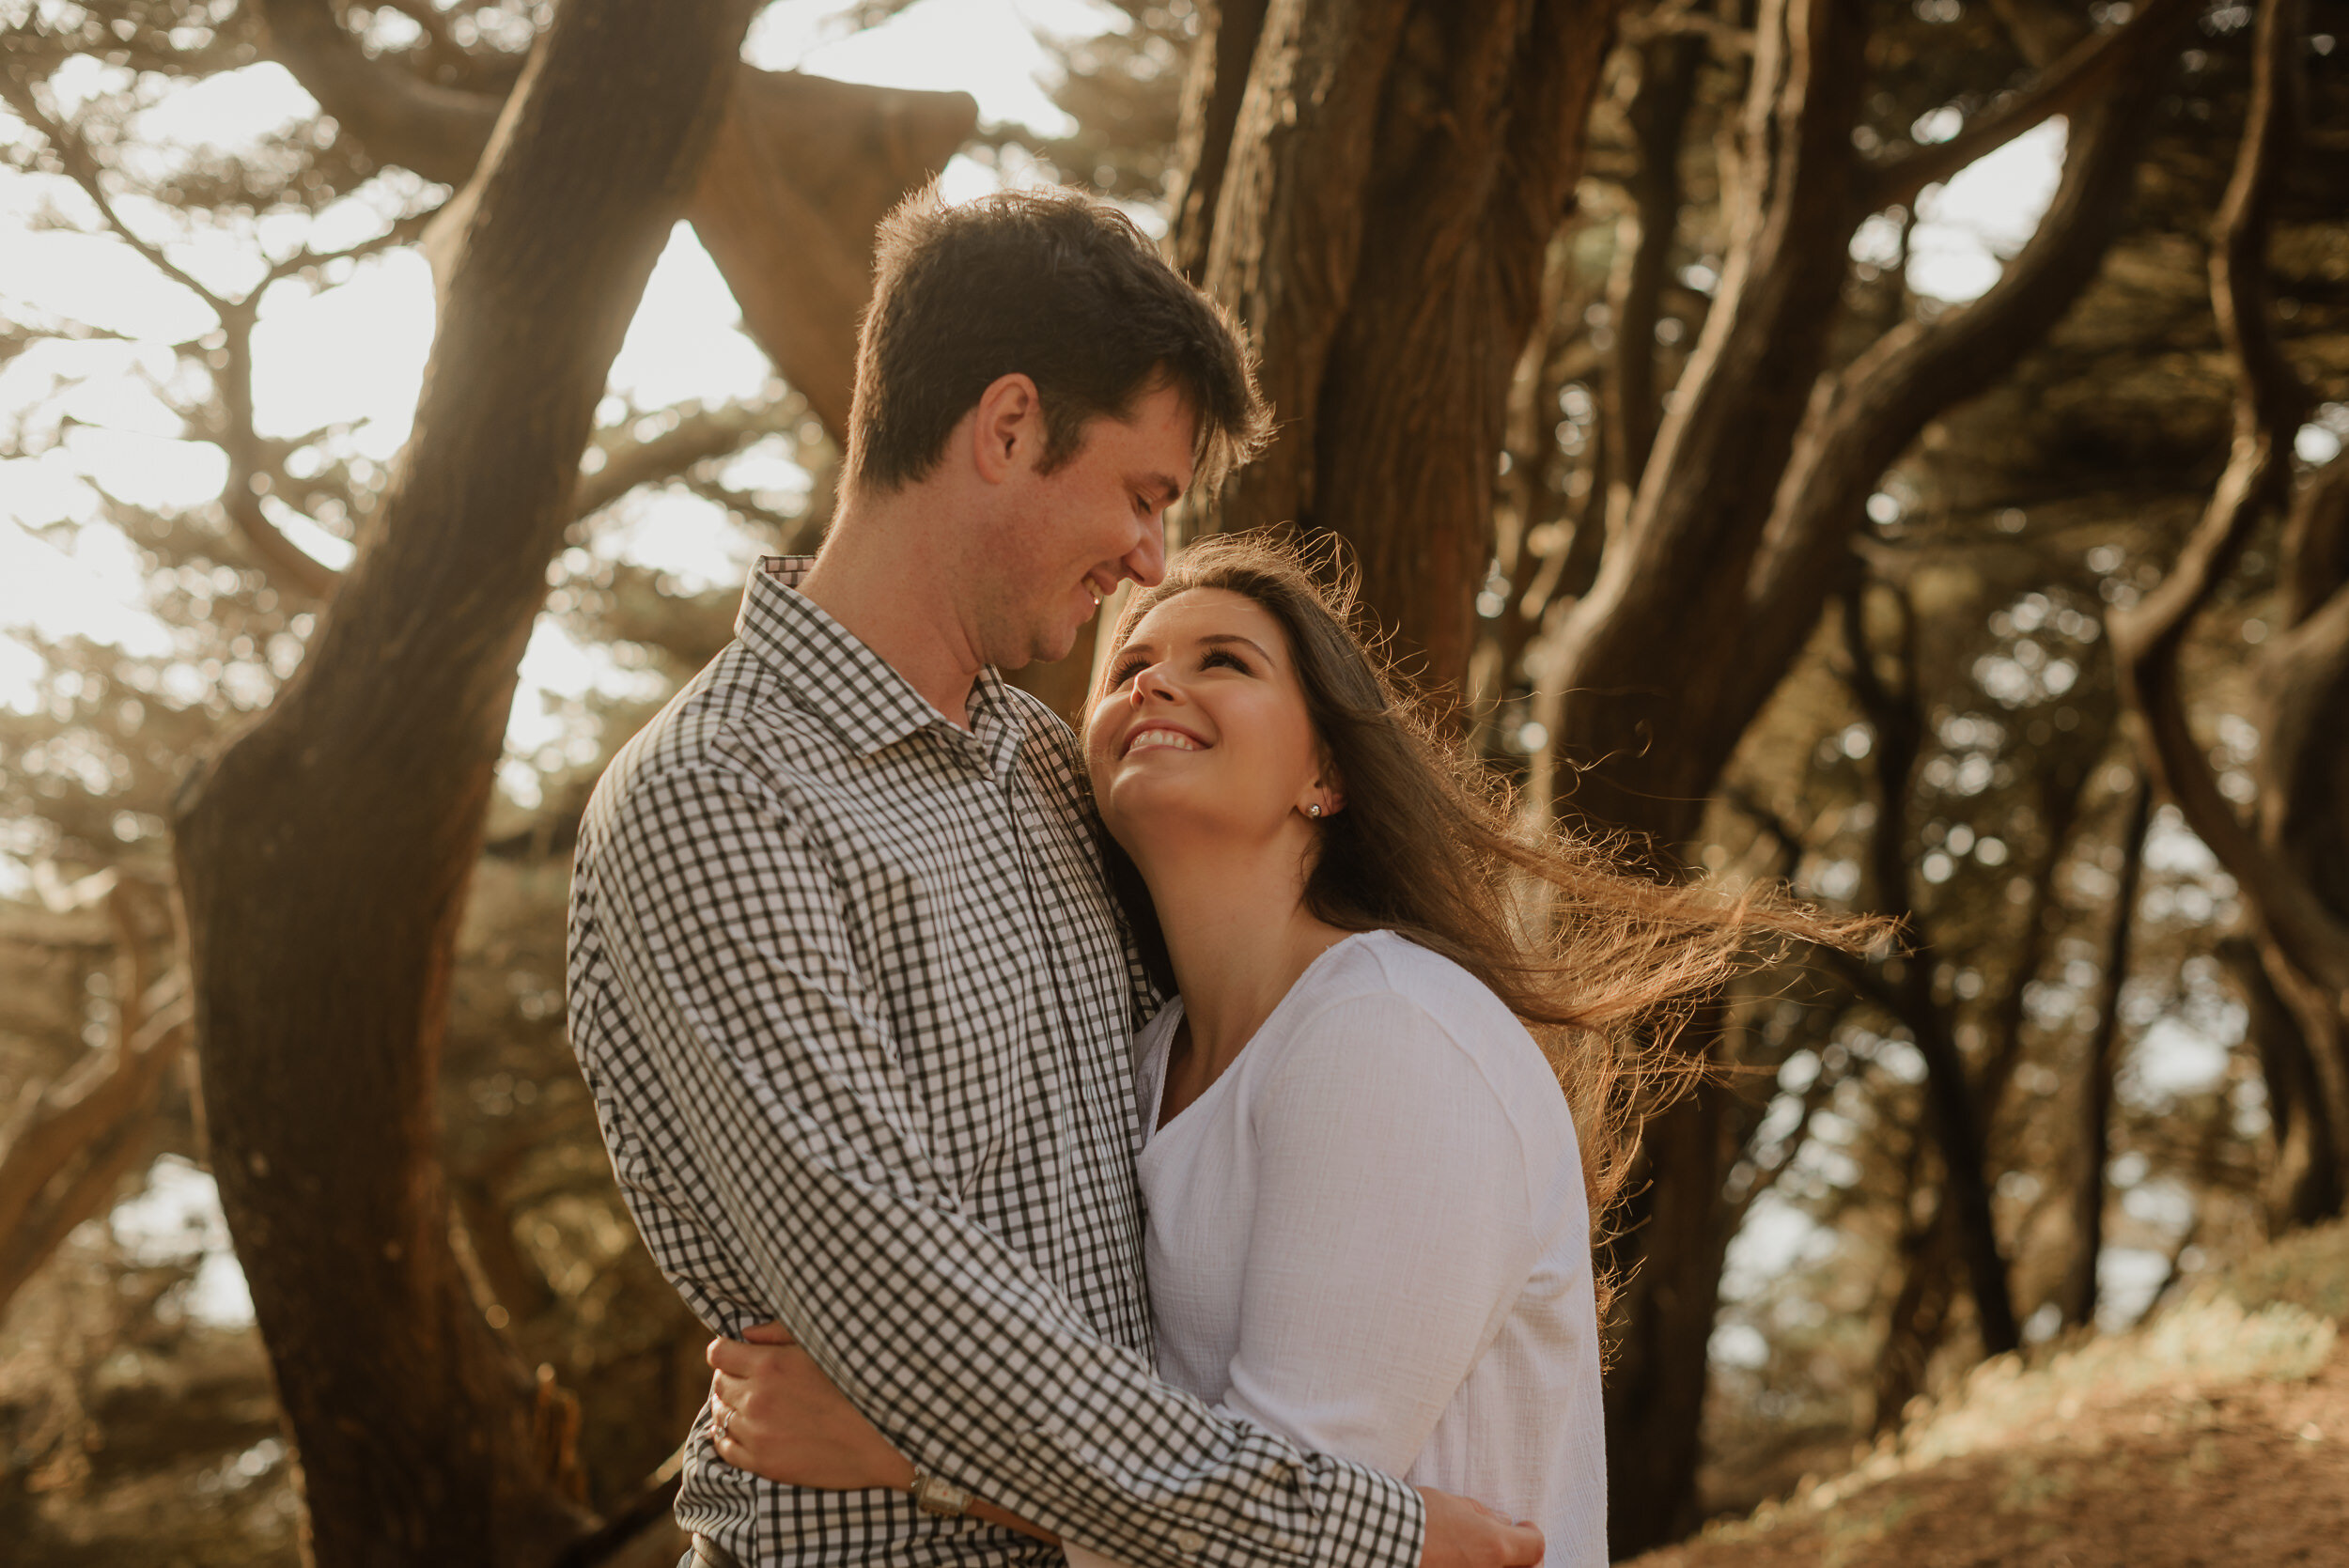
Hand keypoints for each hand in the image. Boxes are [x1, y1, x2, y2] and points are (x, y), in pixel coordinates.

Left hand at [706, 1320, 914, 1491]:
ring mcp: (757, 1433)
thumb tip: (746, 1334)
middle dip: (729, 1379)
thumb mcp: (820, 1348)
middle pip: (718, 1384)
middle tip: (745, 1382)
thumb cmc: (855, 1387)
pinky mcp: (762, 1463)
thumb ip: (779, 1333)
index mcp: (769, 1364)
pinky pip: (724, 1447)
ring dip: (727, 1408)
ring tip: (746, 1406)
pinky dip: (726, 1437)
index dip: (724, 1353)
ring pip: (719, 1416)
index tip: (735, 1357)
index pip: (718, 1353)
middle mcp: (756, 1398)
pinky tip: (740, 1431)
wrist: (880, 1442)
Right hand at [1415, 1487, 1542, 1567]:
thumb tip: (1504, 1521)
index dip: (1531, 1533)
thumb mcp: (1455, 1505)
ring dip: (1498, 1564)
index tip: (1521, 1526)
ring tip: (1480, 1552)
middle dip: (1522, 1557)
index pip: (1536, 1547)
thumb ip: (1485, 1516)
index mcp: (1495, 1547)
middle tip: (1508, 1543)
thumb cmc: (1417, 1516)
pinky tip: (1460, 1560)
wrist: (1379, 1536)